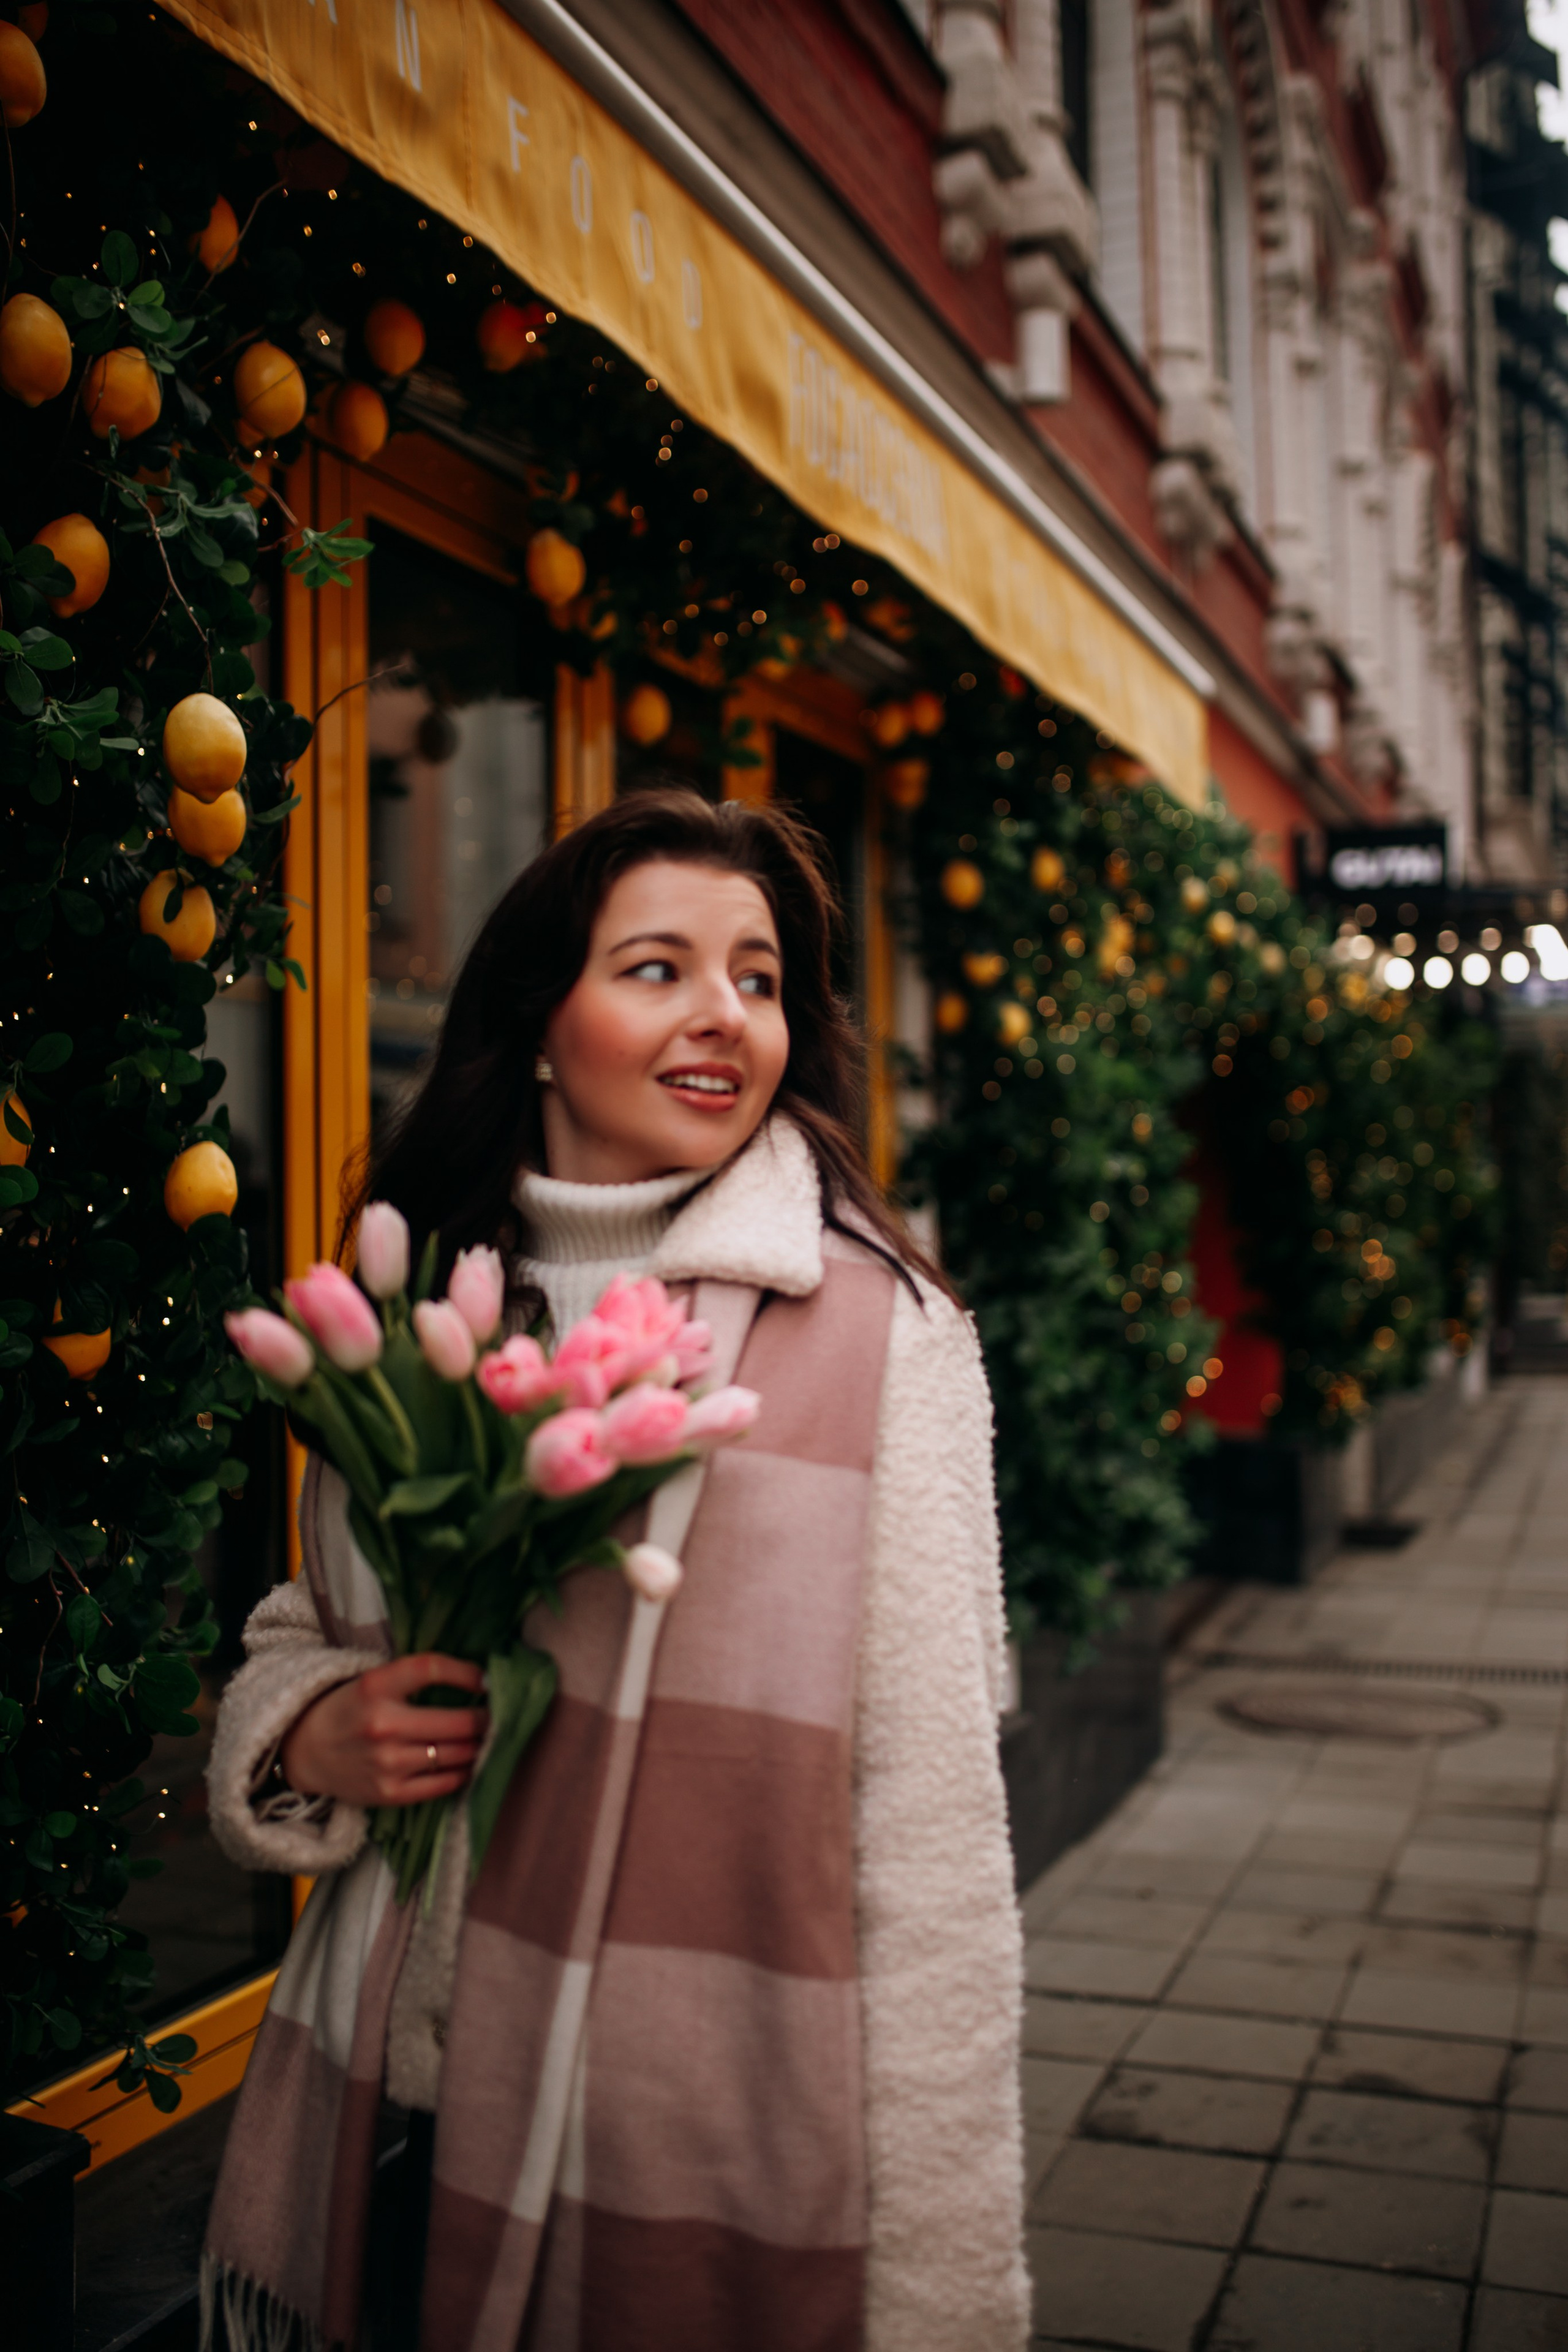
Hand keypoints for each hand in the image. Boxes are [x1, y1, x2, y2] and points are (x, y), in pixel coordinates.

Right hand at [279, 1653, 487, 1807]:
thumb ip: (415, 1677)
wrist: (306, 1750)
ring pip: (457, 1754)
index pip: (432, 1669)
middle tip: (497, 1716)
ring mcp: (387, 1763)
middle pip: (458, 1722)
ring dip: (478, 1746)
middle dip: (486, 1719)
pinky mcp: (390, 1793)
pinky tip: (467, 1762)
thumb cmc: (350, 1710)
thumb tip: (477, 1680)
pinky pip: (444, 1783)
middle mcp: (383, 1725)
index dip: (467, 1673)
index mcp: (377, 1686)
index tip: (487, 1681)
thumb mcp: (374, 1681)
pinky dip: (463, 1772)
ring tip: (486, 1739)